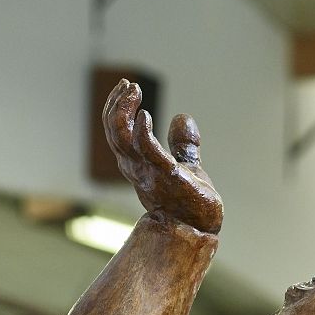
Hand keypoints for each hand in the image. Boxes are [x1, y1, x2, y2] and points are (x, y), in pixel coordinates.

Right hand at [103, 79, 222, 235]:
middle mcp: (135, 168)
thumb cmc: (192, 204)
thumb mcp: (184, 166)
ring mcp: (148, 172)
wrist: (201, 230)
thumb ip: (182, 145)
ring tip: (134, 90)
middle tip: (130, 84)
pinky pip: (146, 150)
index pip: (115, 131)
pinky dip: (141, 130)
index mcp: (136, 164)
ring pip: (121, 137)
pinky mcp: (166, 175)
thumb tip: (182, 117)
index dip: (115, 107)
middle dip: (116, 104)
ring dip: (123, 110)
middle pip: (113, 131)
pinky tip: (146, 116)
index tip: (127, 86)